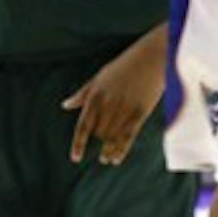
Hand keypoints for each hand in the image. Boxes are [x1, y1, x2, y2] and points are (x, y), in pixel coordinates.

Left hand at [62, 28, 166, 164]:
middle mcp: (108, 104)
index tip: (75, 158)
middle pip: (98, 133)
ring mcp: (124, 109)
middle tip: (101, 141)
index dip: (78, 144)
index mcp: (96, 95)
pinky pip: (127, 138)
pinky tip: (115, 159)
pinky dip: (120, 151)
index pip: (83, 125)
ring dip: (107, 150)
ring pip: (111, 138)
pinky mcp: (139, 113)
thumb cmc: (125, 65)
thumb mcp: (100, 76)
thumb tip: (65, 105)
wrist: (152, 57)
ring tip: (105, 158)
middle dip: (98, 138)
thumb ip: (82, 93)